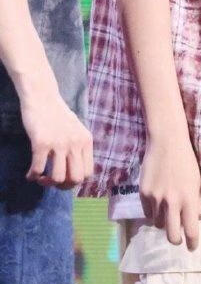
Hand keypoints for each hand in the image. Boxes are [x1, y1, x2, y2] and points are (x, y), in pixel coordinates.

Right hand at [19, 70, 93, 188]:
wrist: (42, 96)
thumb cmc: (57, 114)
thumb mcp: (76, 129)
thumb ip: (78, 147)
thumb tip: (75, 173)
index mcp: (86, 140)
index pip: (88, 173)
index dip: (75, 181)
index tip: (64, 178)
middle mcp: (76, 143)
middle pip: (76, 179)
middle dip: (63, 186)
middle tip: (51, 181)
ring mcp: (59, 143)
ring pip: (58, 178)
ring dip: (47, 182)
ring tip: (40, 177)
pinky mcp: (41, 142)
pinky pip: (38, 169)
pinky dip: (32, 176)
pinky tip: (29, 174)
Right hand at [139, 133, 200, 249]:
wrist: (167, 142)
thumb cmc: (186, 161)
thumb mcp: (196, 182)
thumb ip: (194, 201)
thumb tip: (192, 218)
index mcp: (189, 199)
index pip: (191, 229)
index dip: (192, 242)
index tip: (192, 247)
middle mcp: (172, 202)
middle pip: (172, 236)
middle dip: (176, 240)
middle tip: (178, 238)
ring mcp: (156, 198)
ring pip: (158, 224)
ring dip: (163, 222)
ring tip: (167, 211)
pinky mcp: (143, 194)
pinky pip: (147, 213)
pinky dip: (153, 212)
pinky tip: (157, 202)